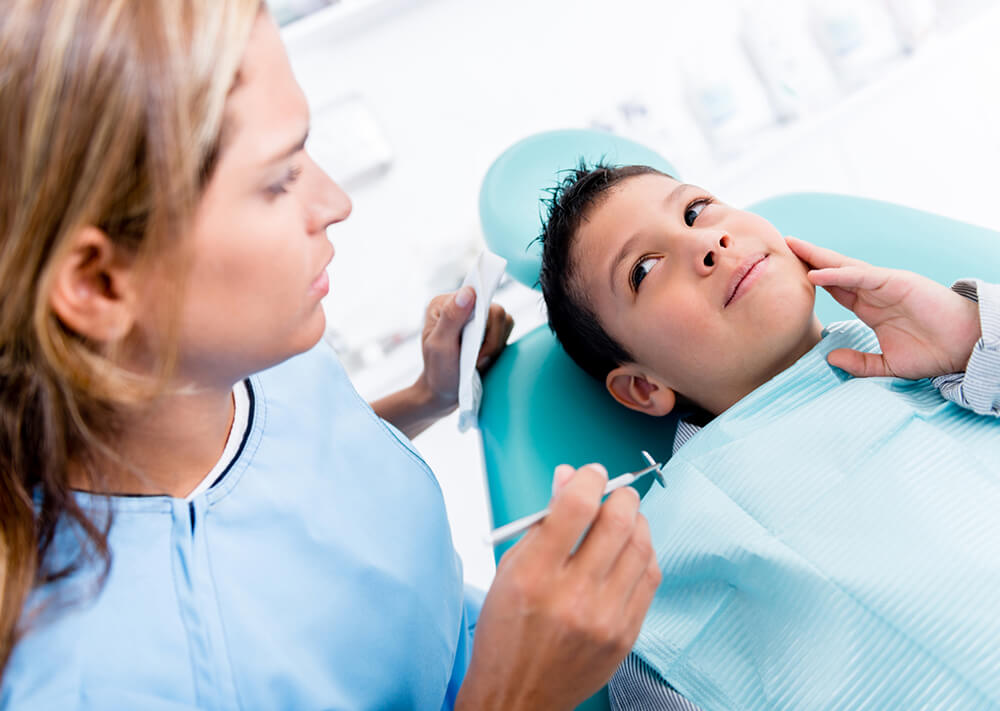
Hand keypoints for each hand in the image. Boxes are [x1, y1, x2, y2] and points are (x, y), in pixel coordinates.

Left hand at [416, 286, 514, 412]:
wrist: (444, 393)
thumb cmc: (438, 371)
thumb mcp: (439, 346)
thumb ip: (452, 317)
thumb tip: (469, 291)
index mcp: (445, 303)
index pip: (476, 295)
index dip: (482, 318)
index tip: (478, 340)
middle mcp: (463, 306)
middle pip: (495, 310)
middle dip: (490, 339)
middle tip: (476, 359)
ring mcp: (478, 318)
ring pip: (505, 321)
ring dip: (494, 345)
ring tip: (477, 361)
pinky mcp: (490, 330)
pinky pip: (507, 331)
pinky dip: (499, 348)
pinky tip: (484, 360)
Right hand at [456, 464, 660, 710]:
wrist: (517, 698)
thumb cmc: (506, 633)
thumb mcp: (510, 570)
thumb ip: (542, 524)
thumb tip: (568, 480)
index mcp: (534, 575)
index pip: (576, 506)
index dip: (588, 479)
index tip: (591, 475)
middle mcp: (573, 596)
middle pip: (617, 521)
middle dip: (620, 494)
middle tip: (614, 492)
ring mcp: (605, 618)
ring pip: (641, 546)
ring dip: (636, 521)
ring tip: (624, 518)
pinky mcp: (626, 634)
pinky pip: (650, 578)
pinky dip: (644, 553)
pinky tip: (631, 550)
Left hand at [787, 236, 980, 378]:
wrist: (965, 347)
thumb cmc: (932, 352)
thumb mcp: (886, 364)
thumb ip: (859, 363)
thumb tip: (830, 359)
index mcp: (869, 307)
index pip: (833, 289)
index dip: (811, 279)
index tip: (786, 275)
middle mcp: (874, 291)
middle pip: (833, 271)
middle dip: (808, 258)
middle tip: (783, 246)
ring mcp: (884, 284)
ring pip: (843, 267)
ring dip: (817, 257)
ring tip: (792, 246)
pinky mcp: (896, 282)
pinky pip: (861, 276)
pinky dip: (837, 274)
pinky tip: (815, 273)